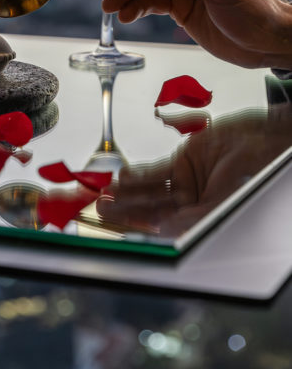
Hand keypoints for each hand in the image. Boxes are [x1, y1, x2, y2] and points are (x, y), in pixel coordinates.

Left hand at [97, 107, 291, 235]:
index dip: (139, 229)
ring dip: (128, 192)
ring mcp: (190, 182)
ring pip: (151, 190)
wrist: (266, 139)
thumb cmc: (256, 172)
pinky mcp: (187, 161)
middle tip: (101, 210)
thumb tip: (163, 230)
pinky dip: (140, 174)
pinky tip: (124, 177)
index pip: (165, 229)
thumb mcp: (224, 201)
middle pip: (153, 210)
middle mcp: (194, 205)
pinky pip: (158, 171)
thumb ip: (193, 217)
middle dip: (126, 211)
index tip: (117, 228)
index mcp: (205, 221)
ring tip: (105, 195)